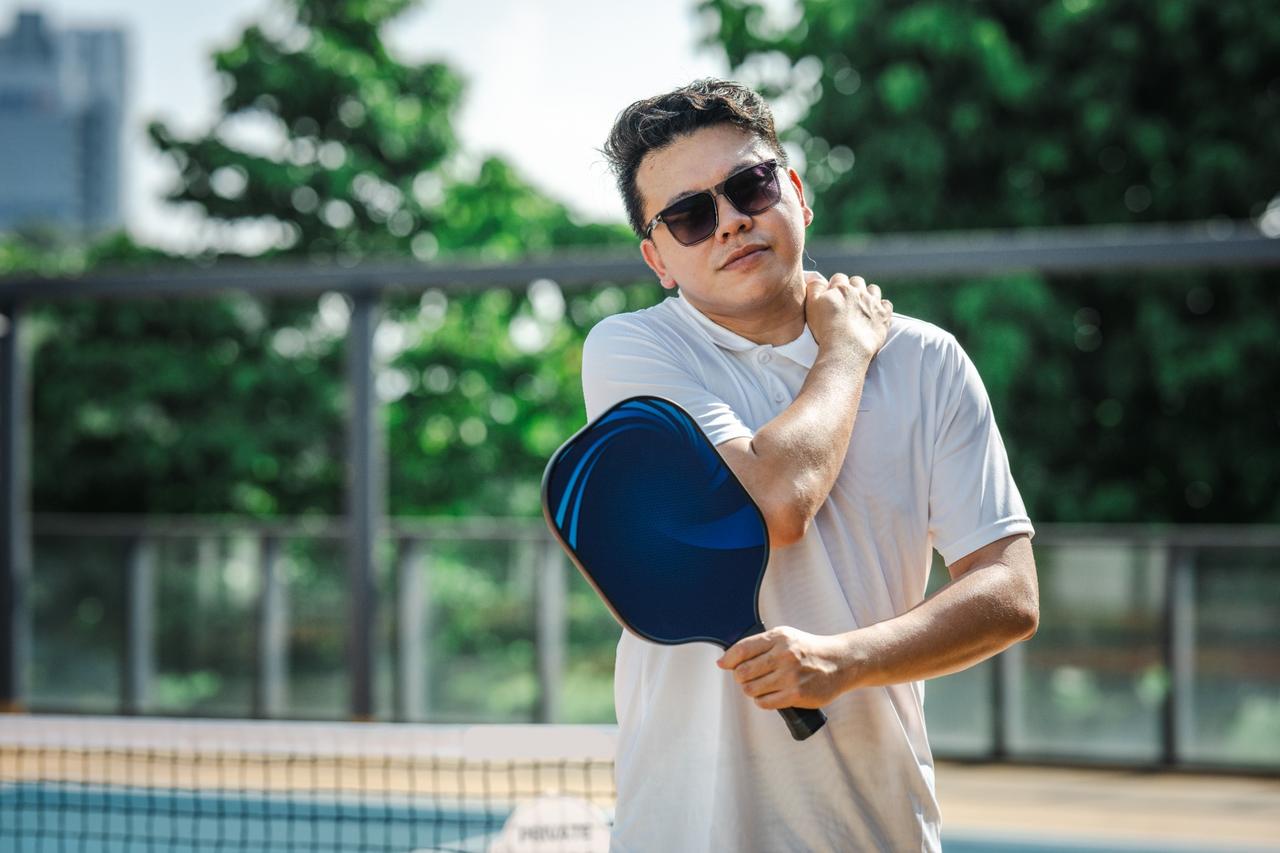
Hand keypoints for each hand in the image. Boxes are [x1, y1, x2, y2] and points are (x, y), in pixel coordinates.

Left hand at [716, 626, 858, 709]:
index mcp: (779, 638)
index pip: (742, 649)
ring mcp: (791, 676)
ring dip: (751, 690)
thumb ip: (758, 645)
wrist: (839, 663)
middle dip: (740, 677)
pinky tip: (770, 694)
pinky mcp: (797, 694)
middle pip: (743, 672)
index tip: (724, 664)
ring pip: (751, 689)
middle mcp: (784, 655)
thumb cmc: (809, 650)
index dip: (728, 659)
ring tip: (760, 686)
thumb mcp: (785, 637)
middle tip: (748, 676)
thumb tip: (726, 660)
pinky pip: (765, 703)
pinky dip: (762, 700)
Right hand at [803, 271, 891, 357]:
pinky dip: (882, 306)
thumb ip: (814, 288)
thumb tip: (816, 277)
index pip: (839, 278)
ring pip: (873, 289)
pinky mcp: (883, 316)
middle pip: (857, 281)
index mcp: (841, 288)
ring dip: (868, 293)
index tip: (832, 294)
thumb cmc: (826, 328)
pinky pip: (886, 304)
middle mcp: (859, 292)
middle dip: (852, 287)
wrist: (847, 348)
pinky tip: (875, 313)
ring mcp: (873, 303)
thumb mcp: (812, 306)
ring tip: (862, 304)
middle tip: (846, 300)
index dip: (835, 285)